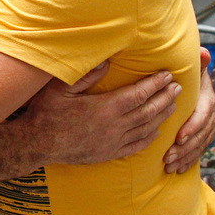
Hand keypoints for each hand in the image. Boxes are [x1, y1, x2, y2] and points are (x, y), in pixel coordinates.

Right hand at [19, 62, 180, 166]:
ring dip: (162, 116)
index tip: (167, 75)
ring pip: (146, 128)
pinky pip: (137, 146)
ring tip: (173, 104)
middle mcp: (114, 126)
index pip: (139, 94)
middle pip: (148, 110)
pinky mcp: (109, 153)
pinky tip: (157, 131)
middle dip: (165, 97)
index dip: (156, 84)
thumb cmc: (46, 113)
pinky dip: (150, 138)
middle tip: (178, 87)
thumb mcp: (60, 88)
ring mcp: (113, 142)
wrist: (37, 144)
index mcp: (105, 108)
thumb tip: (108, 60)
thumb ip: (86, 74)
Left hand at [164, 48, 214, 173]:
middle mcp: (211, 113)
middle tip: (168, 157)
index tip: (179, 137)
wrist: (192, 83)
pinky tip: (177, 170)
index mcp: (207, 98)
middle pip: (202, 135)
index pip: (203, 115)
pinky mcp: (202, 136)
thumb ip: (197, 62)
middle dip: (186, 148)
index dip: (192, 127)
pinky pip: (199, 151)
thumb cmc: (187, 75)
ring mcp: (208, 126)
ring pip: (200, 145)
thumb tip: (204, 53)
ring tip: (169, 166)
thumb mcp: (192, 67)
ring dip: (186, 157)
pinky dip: (189, 161)